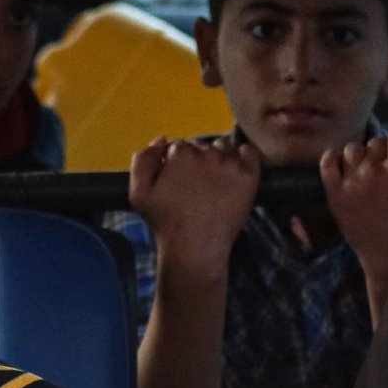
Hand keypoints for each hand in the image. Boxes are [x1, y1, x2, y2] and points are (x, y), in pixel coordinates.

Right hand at [129, 135, 260, 282]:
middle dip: (198, 162)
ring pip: (224, 148)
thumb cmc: (166, 223)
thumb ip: (143, 159)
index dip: (177, 165)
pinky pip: (249, 153)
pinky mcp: (249, 176)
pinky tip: (234, 174)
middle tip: (197, 188)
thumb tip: (162, 139)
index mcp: (179, 153)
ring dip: (219, 159)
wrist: (195, 249)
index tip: (180, 183)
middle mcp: (206, 153)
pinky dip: (243, 158)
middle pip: (202, 147)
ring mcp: (230, 164)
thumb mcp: (138, 192)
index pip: (179, 147)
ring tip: (214, 184)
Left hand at [322, 135, 387, 288]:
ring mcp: (351, 183)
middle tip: (387, 173)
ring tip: (368, 173)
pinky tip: (343, 166)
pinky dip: (333, 158)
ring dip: (361, 156)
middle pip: (375, 144)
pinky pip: (327, 163)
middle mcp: (373, 172)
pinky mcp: (336, 196)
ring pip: (352, 149)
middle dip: (383, 154)